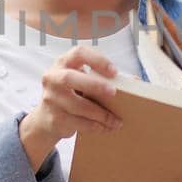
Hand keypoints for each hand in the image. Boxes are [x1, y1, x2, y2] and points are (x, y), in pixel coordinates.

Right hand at [19, 46, 122, 169]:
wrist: (45, 118)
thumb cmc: (72, 94)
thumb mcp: (82, 80)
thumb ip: (102, 78)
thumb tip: (135, 82)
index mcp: (64, 63)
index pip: (79, 53)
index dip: (97, 60)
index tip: (114, 71)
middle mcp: (53, 78)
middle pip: (70, 78)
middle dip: (94, 85)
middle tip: (114, 93)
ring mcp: (50, 99)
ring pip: (76, 105)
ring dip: (99, 114)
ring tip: (116, 120)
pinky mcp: (53, 118)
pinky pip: (76, 123)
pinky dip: (94, 126)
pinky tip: (105, 127)